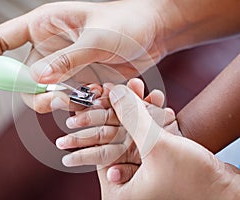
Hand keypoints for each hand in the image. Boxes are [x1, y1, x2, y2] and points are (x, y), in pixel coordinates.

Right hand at [0, 0, 169, 112]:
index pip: (0, 39)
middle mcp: (50, 47)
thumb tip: (36, 80)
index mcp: (45, 26)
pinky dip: (80, 104)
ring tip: (89, 97)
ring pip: (46, 93)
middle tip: (57, 100)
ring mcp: (66, 65)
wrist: (155, 32)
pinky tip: (101, 95)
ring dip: (60, 102)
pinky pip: (69, 99)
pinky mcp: (82, 79)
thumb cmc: (128, 22)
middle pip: (22, 78)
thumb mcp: (98, 37)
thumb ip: (68, 58)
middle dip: (33, 94)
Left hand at [58, 83, 239, 198]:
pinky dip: (150, 118)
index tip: (90, 97)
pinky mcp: (155, 165)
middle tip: (112, 87)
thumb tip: (113, 92)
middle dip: (118, 109)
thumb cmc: (194, 179)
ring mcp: (141, 173)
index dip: (93, 119)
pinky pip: (147, 137)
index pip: (97, 148)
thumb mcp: (157, 146)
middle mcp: (126, 184)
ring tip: (136, 85)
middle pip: (114, 139)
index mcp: (117, 190)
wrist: (228, 191)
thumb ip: (132, 118)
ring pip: (132, 134)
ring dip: (136, 109)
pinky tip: (153, 98)